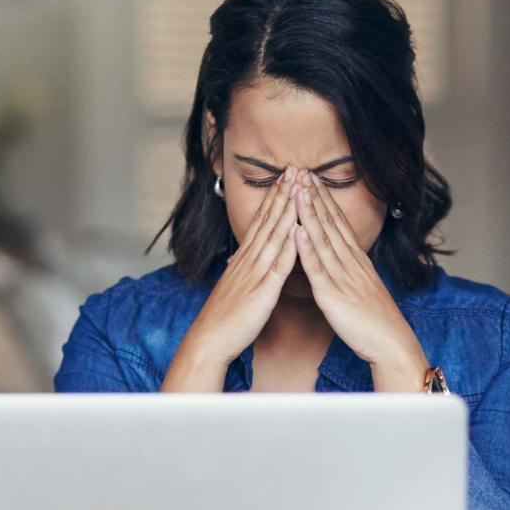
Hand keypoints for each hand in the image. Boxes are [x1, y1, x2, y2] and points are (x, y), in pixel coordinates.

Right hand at [162, 167, 299, 390]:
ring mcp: (255, 273)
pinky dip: (288, 246)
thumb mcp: (237, 286)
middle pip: (269, 220)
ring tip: (299, 187)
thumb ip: (246, 269)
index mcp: (245, 259)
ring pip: (274, 236)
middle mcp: (249, 260)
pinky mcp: (262, 291)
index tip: (287, 177)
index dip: (275, 198)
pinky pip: (278, 265)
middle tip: (296, 168)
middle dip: (283, 193)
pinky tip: (298, 230)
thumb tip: (251, 257)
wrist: (210, 341)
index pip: (262, 222)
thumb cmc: (226, 319)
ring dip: (287, 210)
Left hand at [293, 171, 428, 390]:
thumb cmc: (376, 322)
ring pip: (324, 239)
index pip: (339, 224)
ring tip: (298, 189)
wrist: (391, 343)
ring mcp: (343, 277)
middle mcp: (351, 263)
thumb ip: (351, 272)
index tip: (313, 180)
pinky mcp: (334, 295)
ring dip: (310, 213)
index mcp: (357, 262)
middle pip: (331, 224)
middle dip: (315, 197)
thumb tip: (342, 261)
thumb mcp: (363, 289)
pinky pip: (319, 268)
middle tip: (302, 172)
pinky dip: (308, 247)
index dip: (324, 200)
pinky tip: (298, 230)